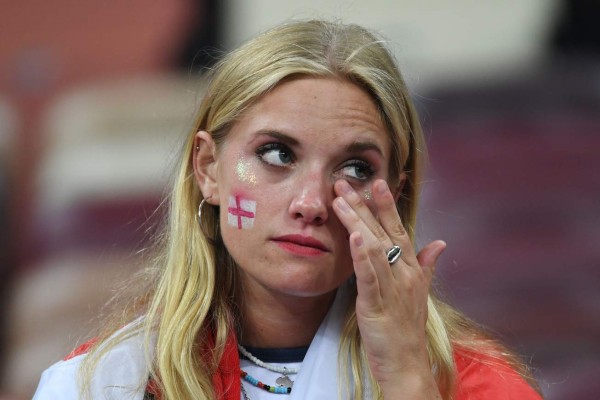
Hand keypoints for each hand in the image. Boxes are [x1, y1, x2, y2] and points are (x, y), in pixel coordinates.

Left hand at [332, 179, 445, 397]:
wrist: (407, 363)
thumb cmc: (408, 328)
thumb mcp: (420, 293)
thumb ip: (428, 265)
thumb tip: (441, 243)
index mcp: (412, 269)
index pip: (399, 230)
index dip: (387, 206)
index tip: (376, 182)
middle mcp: (404, 274)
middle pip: (384, 233)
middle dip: (364, 205)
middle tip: (346, 181)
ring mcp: (392, 288)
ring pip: (374, 248)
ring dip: (357, 222)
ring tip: (342, 200)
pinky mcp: (377, 305)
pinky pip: (370, 277)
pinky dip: (362, 256)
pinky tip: (354, 237)